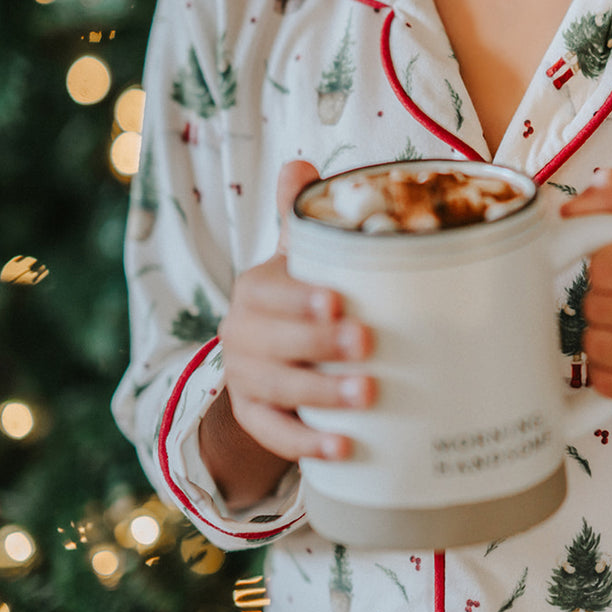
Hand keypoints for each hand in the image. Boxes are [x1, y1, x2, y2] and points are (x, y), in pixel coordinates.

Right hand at [205, 161, 375, 506]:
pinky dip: (306, 444)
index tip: (337, 301)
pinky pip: (274, 435)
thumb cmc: (301, 298)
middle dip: (319, 346)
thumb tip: (302, 164)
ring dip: (322, 396)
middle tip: (367, 346)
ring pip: (277, 390)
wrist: (271, 356)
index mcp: (256, 290)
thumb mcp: (300, 258)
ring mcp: (246, 379)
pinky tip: (343, 447)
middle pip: (273, 344)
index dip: (299, 299)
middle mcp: (243, 334)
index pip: (269, 293)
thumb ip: (302, 218)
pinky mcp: (255, 417)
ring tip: (368, 396)